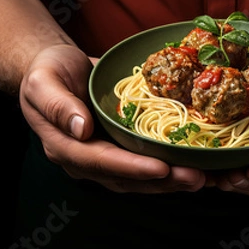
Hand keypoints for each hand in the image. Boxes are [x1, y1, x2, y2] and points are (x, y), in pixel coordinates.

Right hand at [19, 44, 205, 192]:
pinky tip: (198, 166)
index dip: (132, 167)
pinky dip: (172, 168)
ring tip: (205, 178)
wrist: (57, 68)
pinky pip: (147, 163)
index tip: (161, 168)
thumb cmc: (47, 70)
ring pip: (140, 178)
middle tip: (196, 178)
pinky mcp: (121, 148)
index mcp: (65, 146)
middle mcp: (86, 159)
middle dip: (163, 181)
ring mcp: (105, 156)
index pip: (101, 161)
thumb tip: (80, 129)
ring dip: (172, 180)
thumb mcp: (43, 81)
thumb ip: (58, 105)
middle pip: (127, 177)